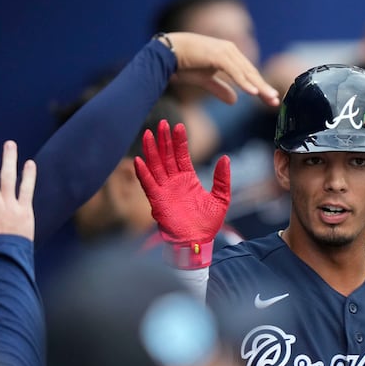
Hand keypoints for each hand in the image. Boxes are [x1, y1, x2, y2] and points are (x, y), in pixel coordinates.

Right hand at [134, 120, 229, 245]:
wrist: (198, 242)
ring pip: (156, 166)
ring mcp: (164, 190)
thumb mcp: (221, 198)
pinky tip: (139, 160)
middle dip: (164, 140)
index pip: (181, 155)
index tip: (179, 126)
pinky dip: (143, 173)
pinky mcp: (157, 201)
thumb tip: (226, 158)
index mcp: (187, 179)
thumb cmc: (208, 224)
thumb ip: (222, 178)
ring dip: (151, 151)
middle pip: (166, 156)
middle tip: (162, 123)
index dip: (179, 141)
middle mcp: (174, 182)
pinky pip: (148, 185)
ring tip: (148, 134)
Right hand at [166, 32, 279, 106]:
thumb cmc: (184, 64)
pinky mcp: (217, 55)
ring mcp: (224, 51)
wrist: (166, 54)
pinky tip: (252, 92)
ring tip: (269, 98)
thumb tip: (235, 101)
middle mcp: (230, 51)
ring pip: (245, 72)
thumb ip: (220, 89)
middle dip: (263, 88)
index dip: (259, 87)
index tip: (270, 100)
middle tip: (275, 101)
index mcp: (229, 55)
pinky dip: (243, 82)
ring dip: (258, 86)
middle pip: (251, 73)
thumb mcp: (205, 80)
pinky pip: (234, 71)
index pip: (248, 74)